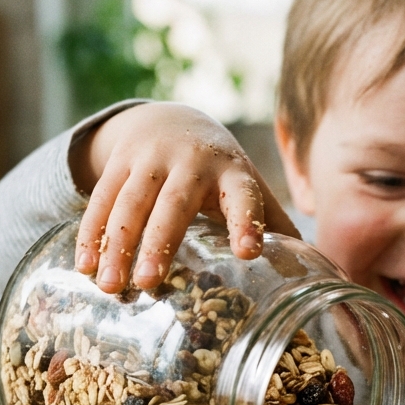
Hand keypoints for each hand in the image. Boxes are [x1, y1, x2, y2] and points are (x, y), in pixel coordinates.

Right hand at [70, 102, 299, 293]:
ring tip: (110, 285)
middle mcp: (192, 161)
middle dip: (159, 242)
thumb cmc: (222, 172)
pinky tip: (84, 267)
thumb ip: (275, 226)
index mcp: (234, 174)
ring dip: (116, 244)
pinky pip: (102, 199)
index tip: (248, 252)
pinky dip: (91, 233)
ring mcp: (152, 158)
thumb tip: (319, 274)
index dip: (246, 222)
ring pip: (130, 202)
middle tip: (148, 282)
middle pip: (174, 204)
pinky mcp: (120, 161)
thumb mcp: (249, 189)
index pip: (243, 198)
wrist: (170, 119)